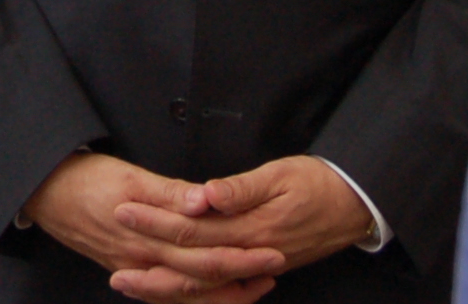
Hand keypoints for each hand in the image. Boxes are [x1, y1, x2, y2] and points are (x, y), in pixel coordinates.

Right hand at [22, 154, 282, 302]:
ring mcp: (135, 269)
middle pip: (201, 277)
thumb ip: (171, 192)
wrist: (45, 192)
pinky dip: (192, 296)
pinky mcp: (128, 269)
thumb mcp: (130, 176)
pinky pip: (166, 292)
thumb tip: (206, 201)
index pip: (204, 254)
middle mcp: (144, 260)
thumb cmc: (87, 178)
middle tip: (275, 268)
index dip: (240, 257)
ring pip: (185, 292)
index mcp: (149, 236)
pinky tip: (211, 294)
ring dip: (222, 292)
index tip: (272, 251)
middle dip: (241, 276)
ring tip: (254, 286)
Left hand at [116, 157, 372, 285]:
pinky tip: (171, 289)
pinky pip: (220, 288)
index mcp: (250, 229)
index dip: (156, 221)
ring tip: (128, 281)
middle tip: (112, 244)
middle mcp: (249, 254)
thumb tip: (206, 195)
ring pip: (202, 284)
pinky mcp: (260, 267)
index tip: (124, 208)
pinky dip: (193, 291)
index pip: (192, 229)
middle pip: (190, 263)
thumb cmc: (319, 184)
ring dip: (164, 283)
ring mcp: (255, 265)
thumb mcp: (281, 175)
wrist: (356, 207)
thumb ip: (242, 189)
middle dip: (148, 256)